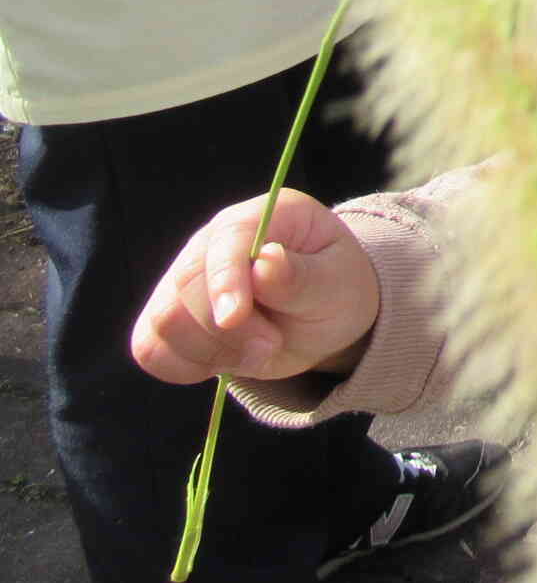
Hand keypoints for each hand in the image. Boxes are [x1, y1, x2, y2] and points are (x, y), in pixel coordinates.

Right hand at [131, 189, 378, 384]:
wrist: (319, 317)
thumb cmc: (333, 290)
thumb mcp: (337, 283)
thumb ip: (303, 277)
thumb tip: (267, 261)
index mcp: (262, 215)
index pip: (227, 240)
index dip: (225, 279)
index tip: (235, 318)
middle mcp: (211, 241)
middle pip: (185, 286)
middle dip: (226, 331)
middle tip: (271, 347)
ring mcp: (182, 277)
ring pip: (163, 322)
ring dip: (212, 352)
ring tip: (259, 352)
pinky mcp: (168, 316)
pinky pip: (152, 349)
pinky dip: (188, 367)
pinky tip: (226, 360)